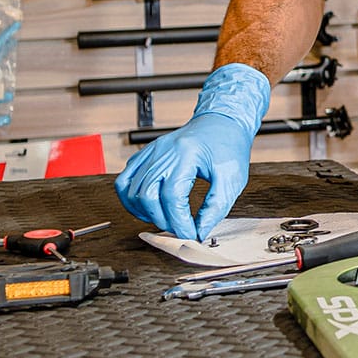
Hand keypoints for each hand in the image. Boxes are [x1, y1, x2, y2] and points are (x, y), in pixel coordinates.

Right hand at [115, 63, 270, 240]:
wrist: (221, 122)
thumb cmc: (228, 146)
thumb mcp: (232, 178)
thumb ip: (216, 207)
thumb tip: (200, 232)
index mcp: (186, 154)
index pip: (173, 196)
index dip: (179, 221)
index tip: (191, 235)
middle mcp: (163, 152)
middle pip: (148, 195)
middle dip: (163, 220)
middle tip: (180, 229)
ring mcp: (151, 152)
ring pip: (131, 191)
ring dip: (145, 213)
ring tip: (166, 220)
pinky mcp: (145, 155)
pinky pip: (124, 181)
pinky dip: (131, 199)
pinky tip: (147, 208)